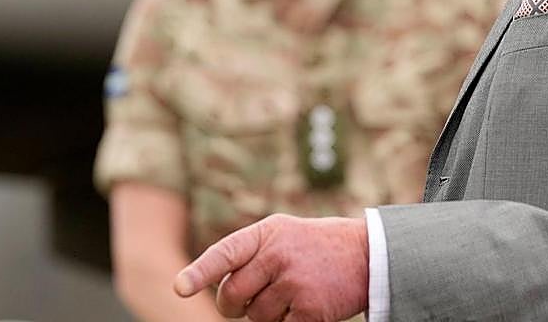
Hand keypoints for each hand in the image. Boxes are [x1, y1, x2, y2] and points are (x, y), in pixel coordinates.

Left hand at [174, 214, 368, 321]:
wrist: (366, 254)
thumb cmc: (315, 247)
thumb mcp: (282, 234)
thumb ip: (249, 253)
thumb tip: (214, 285)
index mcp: (267, 233)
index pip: (225, 253)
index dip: (200, 271)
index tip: (181, 287)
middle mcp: (278, 254)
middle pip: (232, 295)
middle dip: (234, 306)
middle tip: (248, 303)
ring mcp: (294, 282)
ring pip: (255, 317)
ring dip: (268, 315)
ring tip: (292, 294)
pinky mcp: (309, 308)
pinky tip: (305, 307)